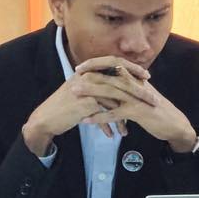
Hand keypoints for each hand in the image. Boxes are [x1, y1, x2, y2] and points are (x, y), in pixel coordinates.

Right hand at [21, 56, 151, 152]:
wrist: (46, 118)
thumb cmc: (64, 106)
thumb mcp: (81, 90)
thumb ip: (97, 84)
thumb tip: (117, 83)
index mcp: (89, 70)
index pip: (116, 62)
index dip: (133, 68)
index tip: (147, 77)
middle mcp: (89, 76)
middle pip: (121, 81)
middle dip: (139, 93)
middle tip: (153, 102)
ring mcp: (88, 89)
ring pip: (116, 99)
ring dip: (126, 116)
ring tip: (129, 129)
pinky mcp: (86, 103)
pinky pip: (105, 114)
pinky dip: (110, 125)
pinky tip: (113, 135)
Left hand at [78, 57, 196, 149]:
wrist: (173, 123)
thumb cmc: (153, 108)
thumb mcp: (140, 92)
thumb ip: (127, 85)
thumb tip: (110, 78)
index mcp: (135, 78)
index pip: (113, 64)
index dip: (96, 63)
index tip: (80, 67)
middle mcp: (135, 84)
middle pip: (109, 75)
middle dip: (89, 76)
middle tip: (72, 78)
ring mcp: (137, 97)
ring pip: (110, 92)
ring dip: (90, 92)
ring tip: (74, 94)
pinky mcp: (138, 111)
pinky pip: (114, 113)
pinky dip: (99, 116)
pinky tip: (86, 120)